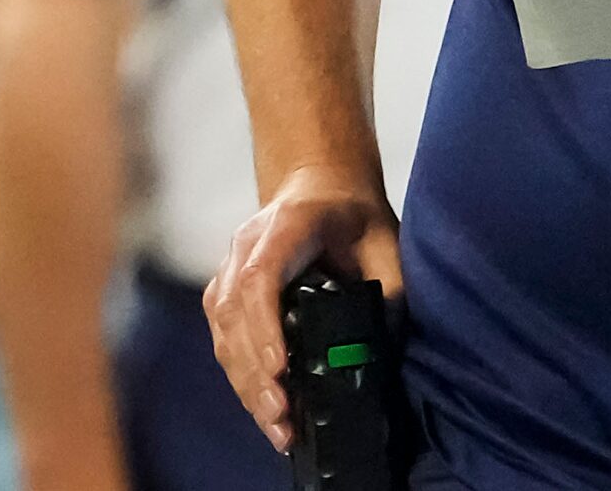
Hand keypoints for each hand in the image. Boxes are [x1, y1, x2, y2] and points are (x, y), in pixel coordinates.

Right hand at [201, 167, 401, 453]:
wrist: (321, 186)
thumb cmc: (355, 214)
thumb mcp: (384, 239)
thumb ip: (386, 284)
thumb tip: (386, 341)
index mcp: (284, 227)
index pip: (260, 278)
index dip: (265, 326)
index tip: (280, 366)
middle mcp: (244, 248)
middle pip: (235, 316)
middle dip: (256, 372)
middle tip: (281, 415)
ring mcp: (228, 271)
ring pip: (224, 334)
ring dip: (247, 383)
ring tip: (275, 424)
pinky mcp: (225, 295)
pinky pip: (225, 340)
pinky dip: (243, 375)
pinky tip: (264, 406)